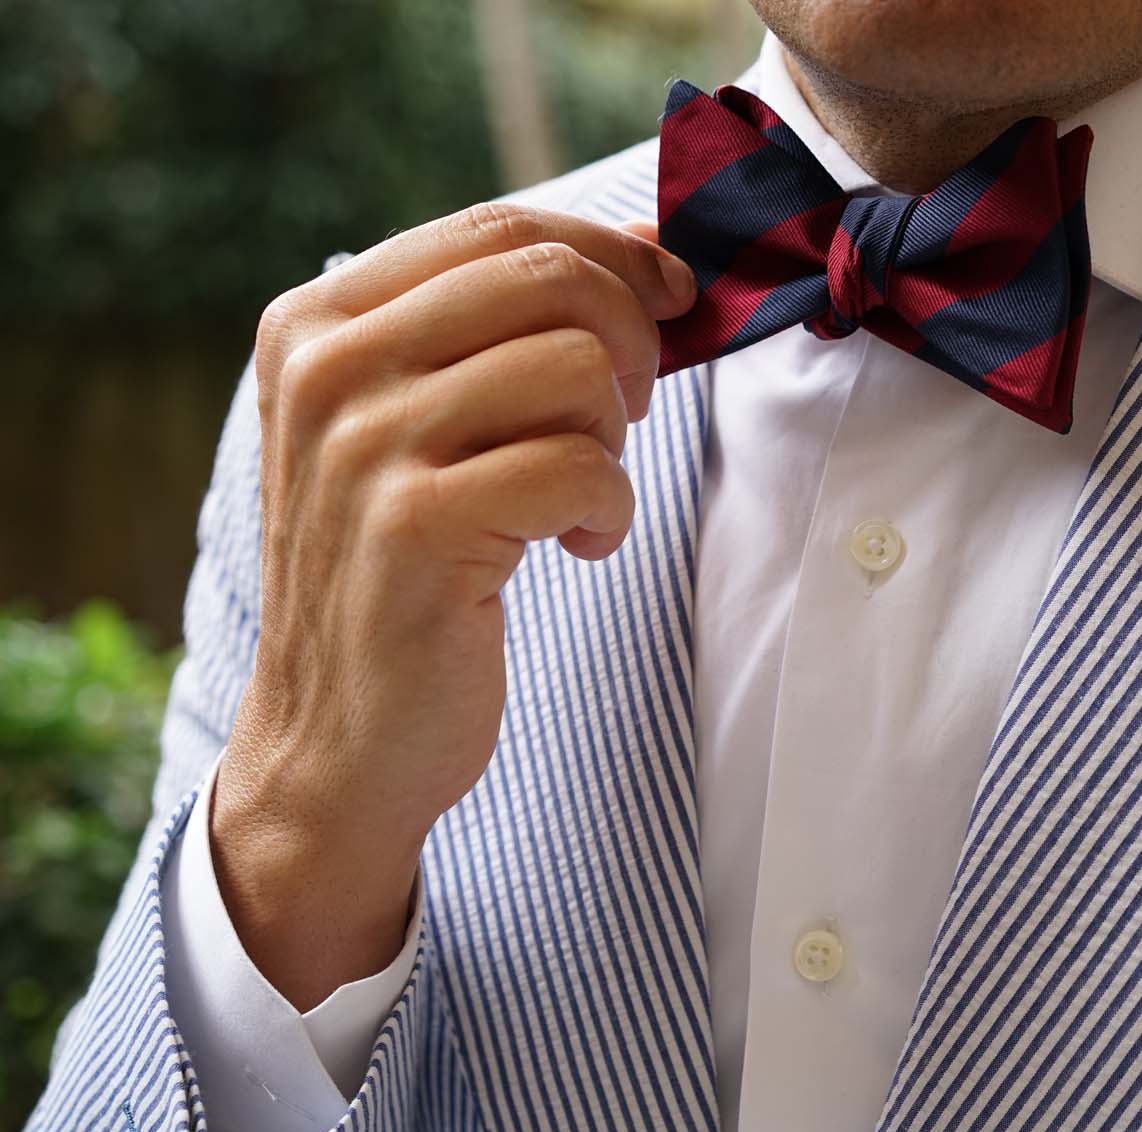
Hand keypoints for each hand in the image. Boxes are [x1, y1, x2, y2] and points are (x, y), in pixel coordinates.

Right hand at [210, 203, 694, 1009]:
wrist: (341, 737)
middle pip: (550, 281)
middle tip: (622, 421)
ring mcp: (362, 446)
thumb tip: (646, 261)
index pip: (501, 228)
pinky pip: (582, 467)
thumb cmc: (402, 571)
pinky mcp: (416, 528)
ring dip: (615, 441)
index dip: (611, 256)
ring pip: (576, 368)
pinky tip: (578, 548)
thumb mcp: (415, 428)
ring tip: (579, 498)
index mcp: (318, 321)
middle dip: (630, 345)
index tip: (666, 302)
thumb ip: (495, 336)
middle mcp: (326, 367)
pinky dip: (609, 510)